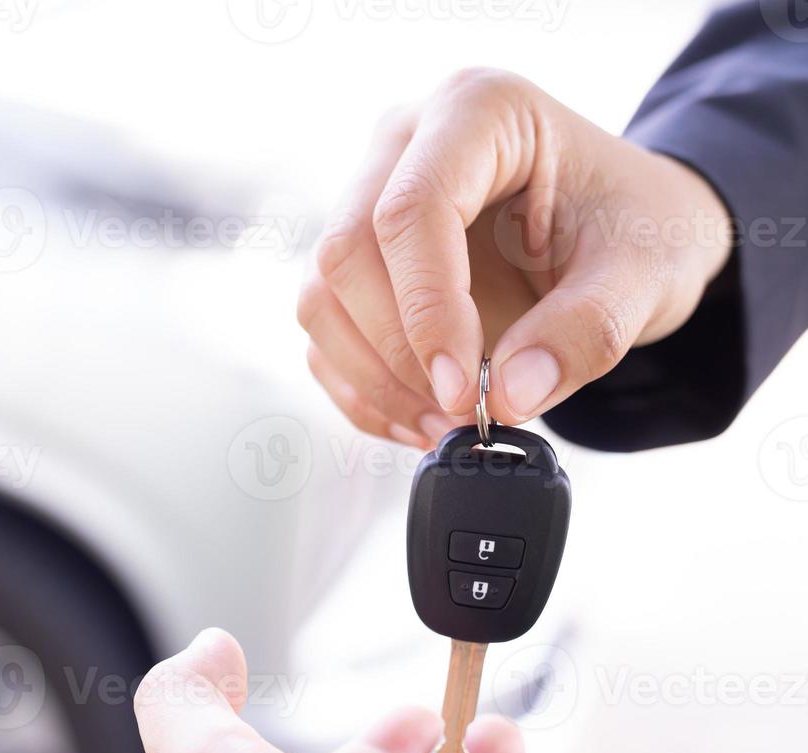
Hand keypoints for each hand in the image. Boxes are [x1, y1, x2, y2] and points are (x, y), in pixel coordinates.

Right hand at [296, 68, 732, 447]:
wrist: (626, 230)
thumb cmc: (638, 225)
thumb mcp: (647, 273)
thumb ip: (586, 331)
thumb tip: (509, 398)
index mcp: (478, 111)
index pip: (410, 210)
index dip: (425, 309)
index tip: (465, 391)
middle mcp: (403, 144)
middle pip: (346, 252)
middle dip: (396, 350)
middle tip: (462, 412)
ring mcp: (368, 198)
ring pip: (322, 298)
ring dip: (374, 379)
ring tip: (448, 423)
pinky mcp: (356, 261)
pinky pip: (327, 334)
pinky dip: (364, 391)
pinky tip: (422, 418)